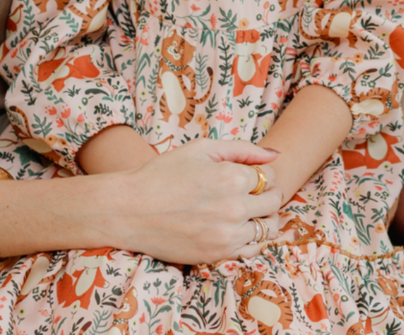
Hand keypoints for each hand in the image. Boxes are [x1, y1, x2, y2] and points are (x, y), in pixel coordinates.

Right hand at [109, 138, 281, 264]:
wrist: (128, 210)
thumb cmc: (162, 174)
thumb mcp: (201, 149)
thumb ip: (242, 149)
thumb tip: (275, 155)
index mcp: (232, 177)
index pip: (270, 177)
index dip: (261, 175)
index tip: (246, 176)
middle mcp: (234, 207)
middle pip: (274, 202)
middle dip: (266, 195)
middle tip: (246, 193)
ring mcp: (227, 235)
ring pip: (267, 228)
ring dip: (261, 218)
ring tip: (241, 212)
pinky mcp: (217, 255)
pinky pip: (252, 249)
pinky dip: (250, 239)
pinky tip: (234, 229)